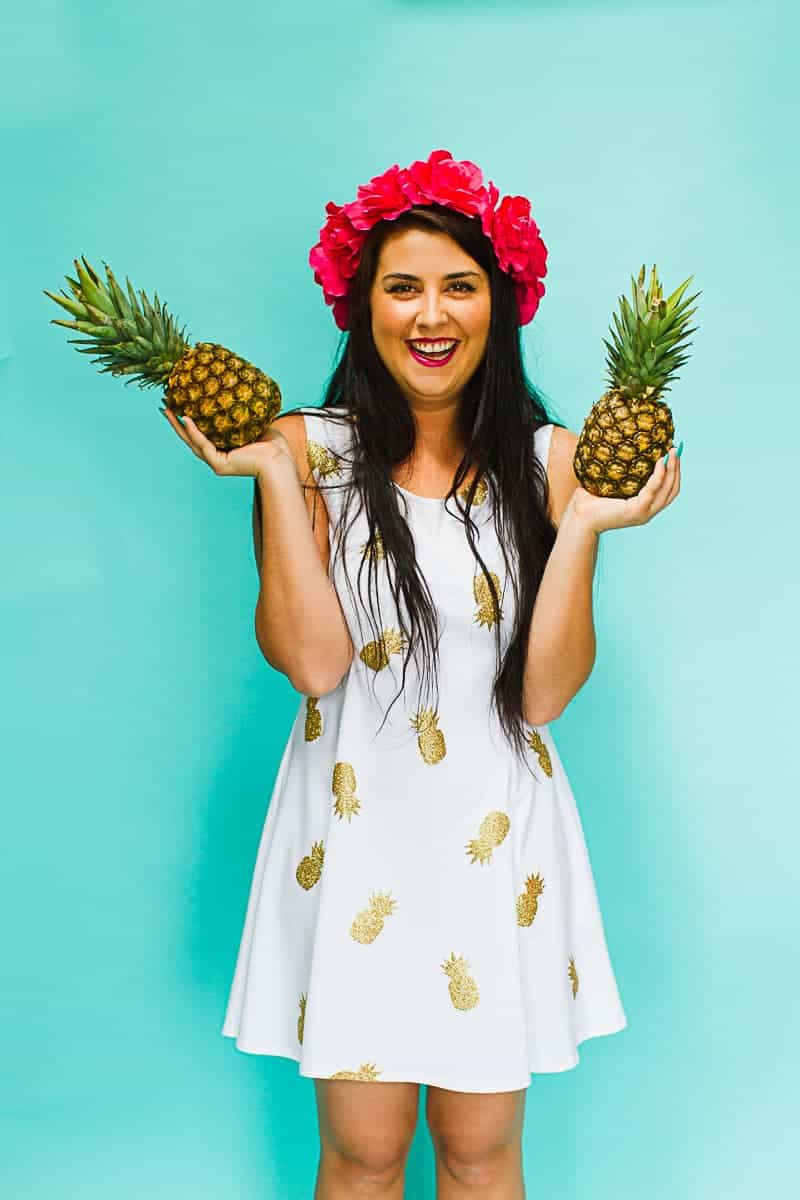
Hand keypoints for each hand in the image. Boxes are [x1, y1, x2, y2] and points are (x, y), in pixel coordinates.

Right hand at [161, 407, 293, 479]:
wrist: (279, 459)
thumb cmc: (272, 444)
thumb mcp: (252, 422)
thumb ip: (240, 412)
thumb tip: (236, 388)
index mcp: (222, 447)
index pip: (200, 433)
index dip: (187, 420)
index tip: (177, 403)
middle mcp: (216, 456)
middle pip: (190, 437)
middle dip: (176, 422)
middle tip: (164, 405)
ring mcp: (216, 462)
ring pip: (192, 442)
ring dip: (178, 426)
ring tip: (167, 410)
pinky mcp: (219, 464)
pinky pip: (203, 445)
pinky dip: (194, 432)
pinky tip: (186, 418)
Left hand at [567, 445, 681, 534]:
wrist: (578, 518)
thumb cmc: (588, 501)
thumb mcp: (608, 483)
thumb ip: (618, 470)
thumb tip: (619, 444)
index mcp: (643, 506)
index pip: (667, 490)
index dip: (674, 472)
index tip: (673, 454)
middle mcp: (647, 511)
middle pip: (672, 489)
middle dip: (676, 468)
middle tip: (676, 449)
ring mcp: (644, 513)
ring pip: (667, 490)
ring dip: (672, 470)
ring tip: (671, 452)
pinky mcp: (637, 512)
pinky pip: (652, 491)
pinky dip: (659, 477)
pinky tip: (660, 463)